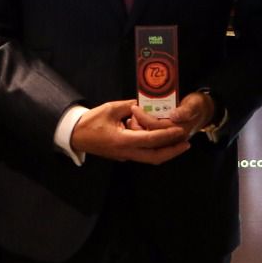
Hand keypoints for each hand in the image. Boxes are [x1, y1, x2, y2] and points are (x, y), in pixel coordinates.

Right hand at [70, 99, 189, 163]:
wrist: (74, 135)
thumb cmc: (91, 121)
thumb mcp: (111, 108)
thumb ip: (131, 106)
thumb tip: (147, 104)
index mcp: (122, 140)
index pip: (151, 140)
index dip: (168, 135)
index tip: (181, 131)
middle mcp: (126, 152)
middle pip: (155, 157)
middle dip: (172, 151)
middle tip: (186, 143)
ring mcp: (124, 156)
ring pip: (150, 158)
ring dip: (165, 151)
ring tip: (179, 143)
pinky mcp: (123, 155)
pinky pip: (143, 154)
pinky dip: (155, 149)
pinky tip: (162, 141)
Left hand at [133, 91, 214, 138]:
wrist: (202, 111)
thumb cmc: (198, 106)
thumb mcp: (194, 105)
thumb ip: (185, 111)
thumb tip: (174, 115)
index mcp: (179, 130)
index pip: (156, 126)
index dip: (144, 117)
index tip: (135, 107)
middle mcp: (173, 138)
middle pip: (149, 136)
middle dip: (137, 126)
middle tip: (131, 114)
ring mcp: (169, 140)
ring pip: (147, 140)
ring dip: (138, 130)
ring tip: (131, 118)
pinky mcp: (165, 139)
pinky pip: (149, 140)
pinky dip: (141, 131)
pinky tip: (135, 123)